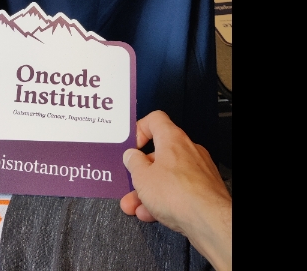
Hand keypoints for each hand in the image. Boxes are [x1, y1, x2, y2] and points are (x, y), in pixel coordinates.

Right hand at [120, 111, 231, 269]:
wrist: (210, 222)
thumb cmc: (178, 194)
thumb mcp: (141, 176)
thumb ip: (133, 162)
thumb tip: (132, 156)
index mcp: (172, 138)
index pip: (155, 120)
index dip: (140, 129)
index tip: (132, 145)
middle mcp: (188, 149)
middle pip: (159, 154)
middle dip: (141, 172)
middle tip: (130, 183)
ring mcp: (199, 170)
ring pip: (168, 176)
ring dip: (149, 190)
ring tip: (135, 207)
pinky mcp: (205, 189)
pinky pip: (179, 190)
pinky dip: (165, 199)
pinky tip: (152, 214)